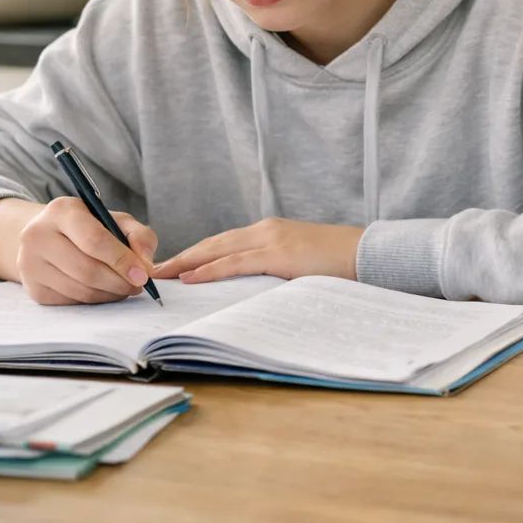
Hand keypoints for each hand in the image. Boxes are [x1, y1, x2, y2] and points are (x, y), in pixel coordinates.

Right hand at [15, 197, 157, 304]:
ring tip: (125, 287)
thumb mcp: (115, 220)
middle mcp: (38, 236)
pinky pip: (72, 301)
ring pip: (81, 290)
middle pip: (87, 270)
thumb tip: (145, 265)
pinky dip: (95, 299)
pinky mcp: (33, 289)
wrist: (47, 237)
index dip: (122, 260)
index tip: (143, 274)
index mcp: (61, 211)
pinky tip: (104, 290)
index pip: (94, 240)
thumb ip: (139, 235)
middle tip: (138, 285)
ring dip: (110, 293)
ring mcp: (30, 264)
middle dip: (120, 282)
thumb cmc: (89, 227)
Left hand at [151, 219, 363, 283]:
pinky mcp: (279, 254)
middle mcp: (266, 231)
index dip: (196, 254)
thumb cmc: (340, 263)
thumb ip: (275, 270)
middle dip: (182, 257)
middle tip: (153, 271)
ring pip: (217, 250)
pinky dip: (209, 270)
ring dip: (186, 262)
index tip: (173, 267)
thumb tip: (253, 291)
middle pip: (213, 243)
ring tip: (161, 274)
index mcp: (271, 232)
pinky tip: (190, 277)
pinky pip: (235, 263)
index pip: (223, 243)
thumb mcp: (301, 263)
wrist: (369, 253)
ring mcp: (271, 240)